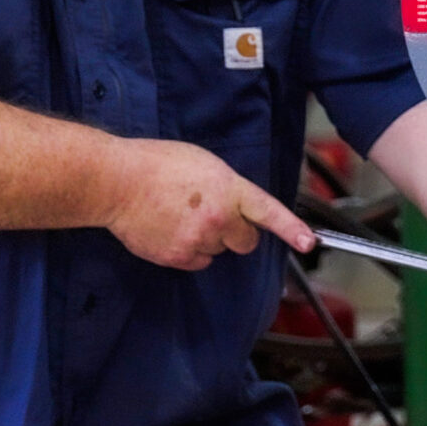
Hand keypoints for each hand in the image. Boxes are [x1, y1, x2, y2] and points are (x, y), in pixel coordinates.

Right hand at [100, 140, 315, 270]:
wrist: (117, 182)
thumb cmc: (156, 164)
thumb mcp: (204, 163)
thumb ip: (227, 186)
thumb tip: (235, 205)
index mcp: (228, 188)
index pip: (267, 211)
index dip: (291, 229)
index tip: (308, 243)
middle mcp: (218, 218)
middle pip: (246, 241)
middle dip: (237, 232)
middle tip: (214, 215)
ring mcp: (198, 240)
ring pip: (219, 252)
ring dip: (210, 240)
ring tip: (182, 217)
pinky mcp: (178, 257)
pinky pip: (197, 262)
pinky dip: (189, 251)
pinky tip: (171, 230)